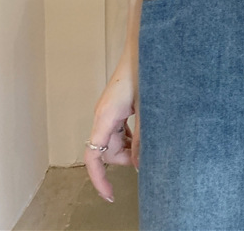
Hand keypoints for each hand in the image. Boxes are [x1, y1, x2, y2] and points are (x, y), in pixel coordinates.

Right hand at [84, 54, 139, 202]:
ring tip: (150, 141)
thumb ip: (142, 137)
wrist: (145, 47)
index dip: (99, 180)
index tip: (110, 195)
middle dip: (124, 158)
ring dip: (129, 146)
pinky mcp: (116, 105)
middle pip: (106, 150)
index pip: (93, 157)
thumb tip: (140, 163)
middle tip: (148, 155)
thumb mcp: (146, 109)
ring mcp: (109, 109)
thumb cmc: (144, 71)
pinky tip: (145, 131)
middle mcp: (102, 115)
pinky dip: (130, 135)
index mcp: (105, 117)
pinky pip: (118, 128)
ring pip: (113, 140)